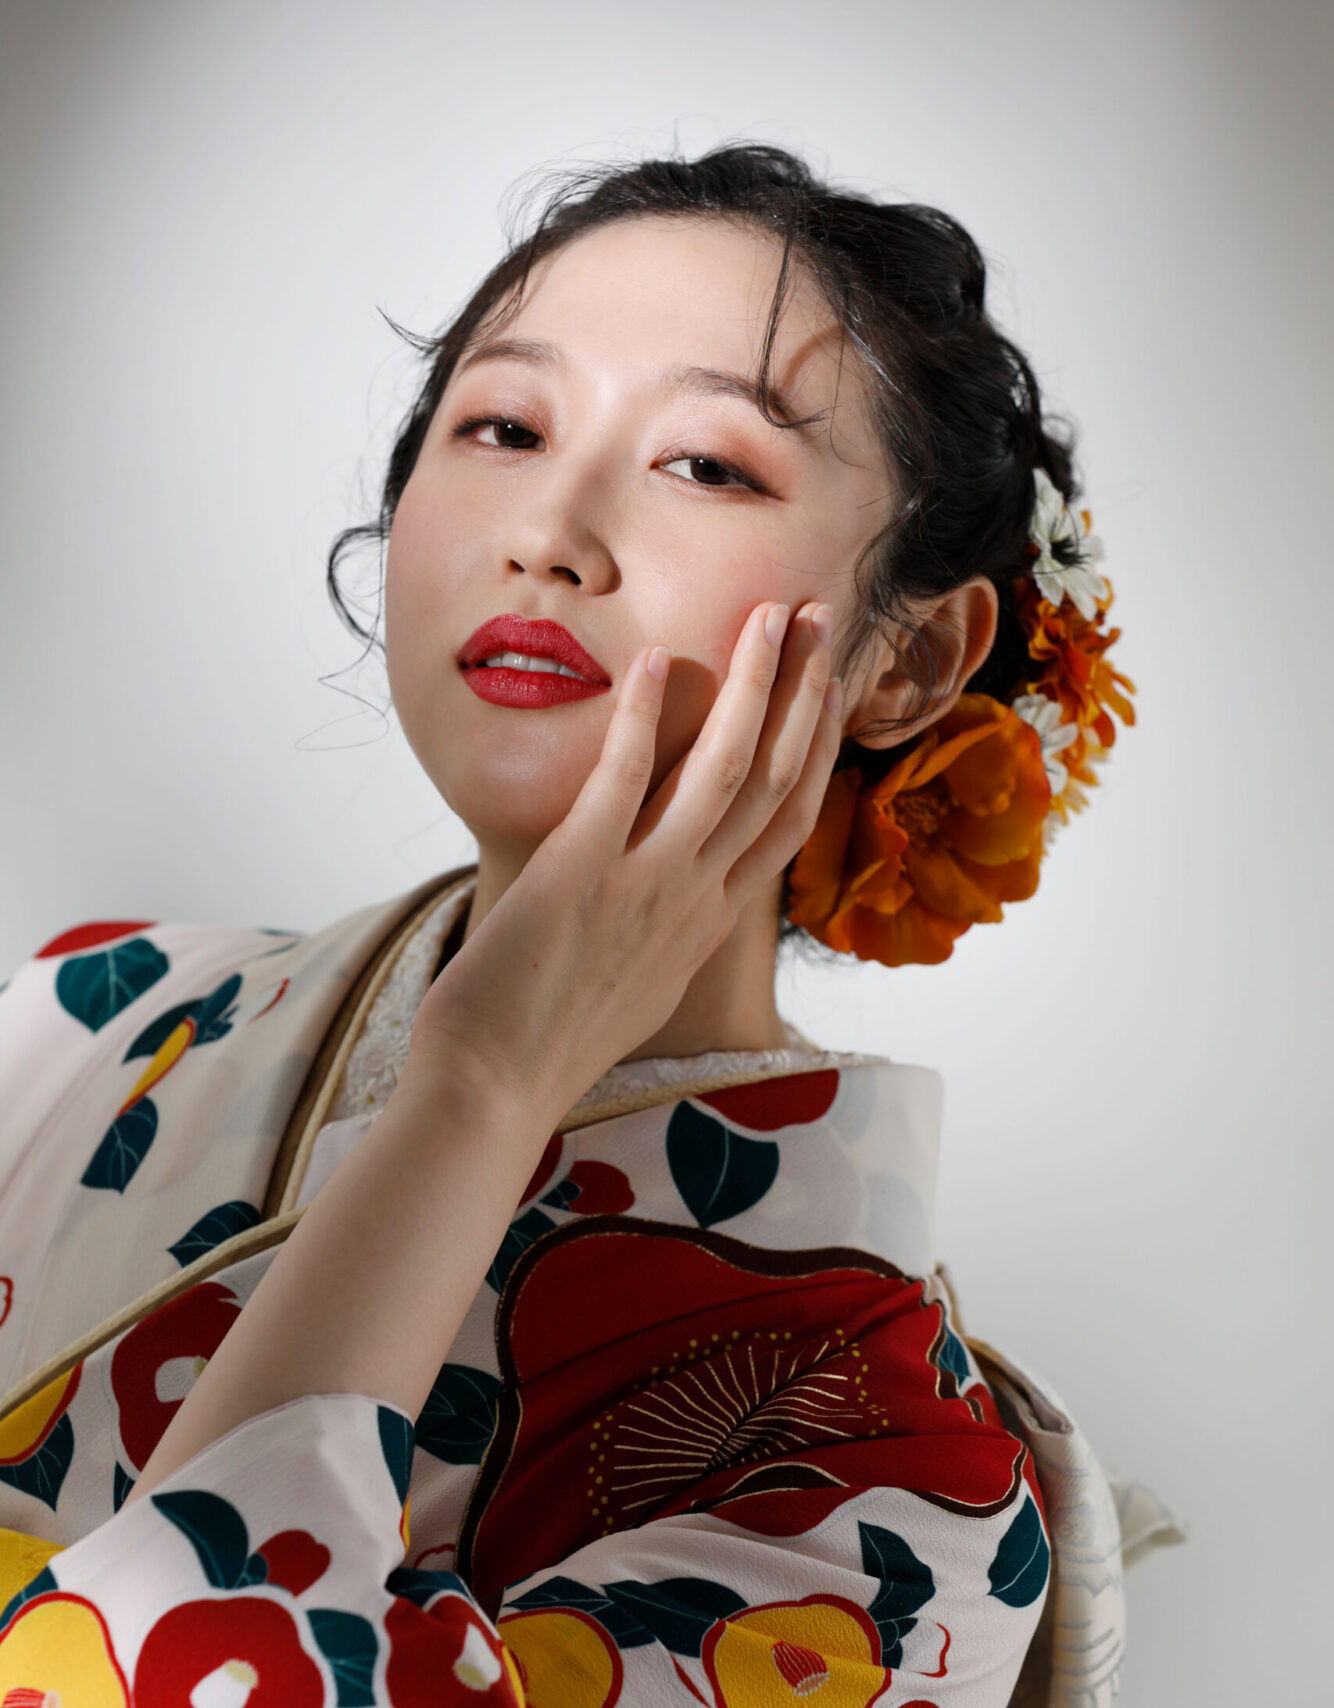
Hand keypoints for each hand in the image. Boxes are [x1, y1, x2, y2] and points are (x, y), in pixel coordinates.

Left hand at [404, 599, 843, 1117]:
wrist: (494, 1090)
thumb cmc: (548, 1042)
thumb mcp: (638, 985)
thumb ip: (666, 930)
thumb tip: (674, 899)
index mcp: (708, 923)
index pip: (788, 823)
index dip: (815, 749)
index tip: (832, 689)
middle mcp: (695, 899)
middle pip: (777, 781)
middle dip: (807, 693)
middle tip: (824, 617)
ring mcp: (645, 885)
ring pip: (726, 768)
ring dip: (755, 685)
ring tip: (772, 613)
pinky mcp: (582, 872)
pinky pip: (626, 777)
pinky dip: (647, 715)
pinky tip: (658, 657)